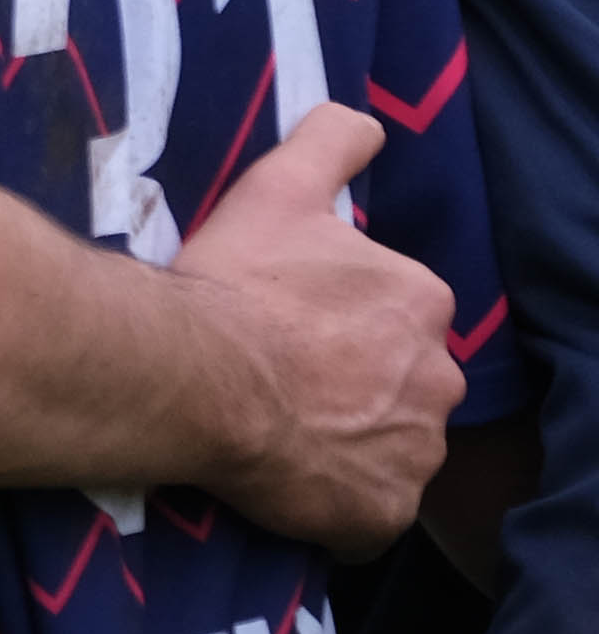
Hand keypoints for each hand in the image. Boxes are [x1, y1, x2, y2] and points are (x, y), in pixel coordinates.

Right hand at [170, 108, 457, 547]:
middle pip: (402, 386)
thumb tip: (364, 119)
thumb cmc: (235, 284)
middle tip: (281, 382)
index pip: (397, 318)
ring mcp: (414, 454)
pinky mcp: (382, 513)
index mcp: (422, 301)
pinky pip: (368, 515)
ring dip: (348, 446)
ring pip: (389, 449)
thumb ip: (330, 144)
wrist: (194, 376)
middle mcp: (438, 379)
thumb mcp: (277, 191)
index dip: (342, 325)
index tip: (290, 329)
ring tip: (278, 435)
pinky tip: (287, 484)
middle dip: (357, 388)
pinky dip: (337, 507)